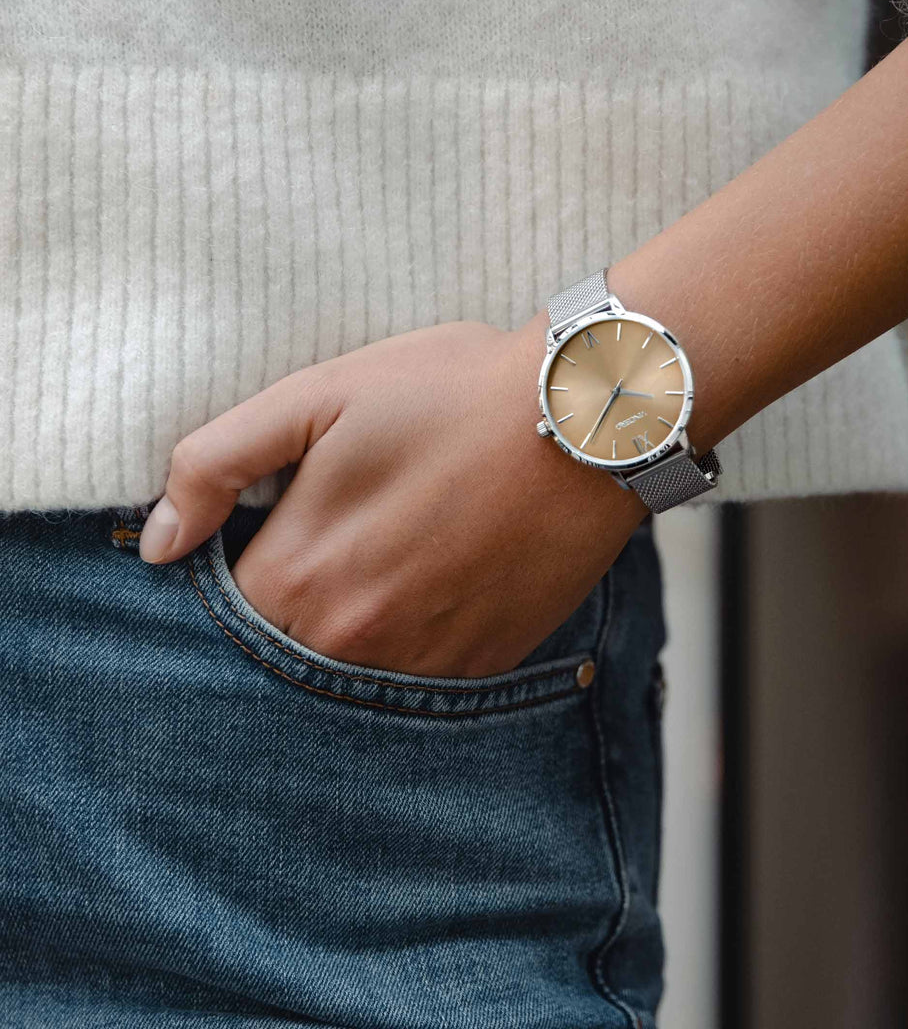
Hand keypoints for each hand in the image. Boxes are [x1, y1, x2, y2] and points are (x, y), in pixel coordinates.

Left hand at [138, 319, 647, 676]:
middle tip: (346, 539)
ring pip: (354, 675)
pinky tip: (444, 579)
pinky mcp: (486, 662)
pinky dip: (418, 641)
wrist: (587, 416)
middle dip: (296, 605)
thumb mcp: (318, 396)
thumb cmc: (453, 392)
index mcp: (299, 574)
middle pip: (284, 654)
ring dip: (357, 630)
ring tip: (399, 555)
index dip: (238, 571)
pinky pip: (424, 680)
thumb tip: (156, 542)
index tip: (274, 532)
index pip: (223, 615)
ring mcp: (426, 661)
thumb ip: (216, 464)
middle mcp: (355, 639)